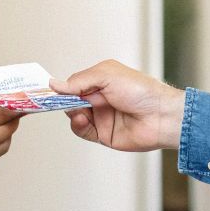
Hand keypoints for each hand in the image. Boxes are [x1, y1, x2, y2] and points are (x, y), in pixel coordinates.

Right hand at [51, 60, 183, 152]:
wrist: (161, 115)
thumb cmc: (141, 90)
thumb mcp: (107, 75)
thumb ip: (80, 81)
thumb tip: (55, 84)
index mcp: (100, 81)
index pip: (73, 85)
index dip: (61, 88)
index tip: (48, 90)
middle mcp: (99, 99)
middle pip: (71, 101)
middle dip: (63, 101)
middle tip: (56, 102)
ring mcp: (101, 117)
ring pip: (74, 116)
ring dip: (71, 113)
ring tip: (76, 111)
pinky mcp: (103, 134)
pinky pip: (83, 131)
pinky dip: (78, 125)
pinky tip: (81, 119)